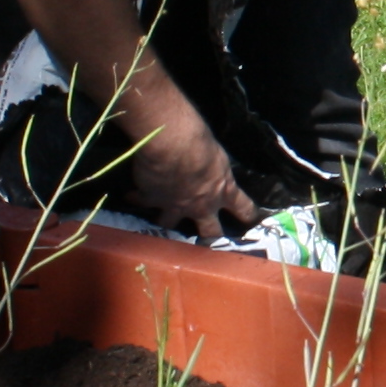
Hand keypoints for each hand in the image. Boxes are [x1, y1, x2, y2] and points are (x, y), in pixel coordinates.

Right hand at [120, 102, 256, 241]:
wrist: (172, 143)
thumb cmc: (200, 141)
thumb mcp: (217, 155)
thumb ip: (215, 168)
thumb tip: (212, 168)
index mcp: (223, 190)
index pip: (244, 208)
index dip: (250, 216)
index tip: (255, 222)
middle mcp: (201, 205)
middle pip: (210, 232)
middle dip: (210, 240)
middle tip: (209, 245)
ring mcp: (175, 206)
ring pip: (170, 224)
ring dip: (165, 220)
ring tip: (159, 220)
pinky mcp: (152, 200)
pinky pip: (142, 201)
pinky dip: (137, 197)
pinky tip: (130, 194)